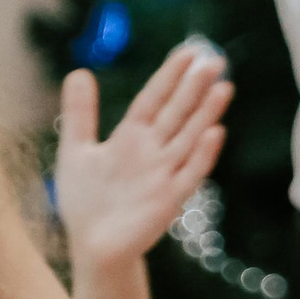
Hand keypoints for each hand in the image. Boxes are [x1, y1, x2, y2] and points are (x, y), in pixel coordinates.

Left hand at [54, 45, 230, 271]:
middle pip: (177, 113)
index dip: (170, 75)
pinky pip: (189, 174)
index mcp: (131, 136)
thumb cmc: (86, 201)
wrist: (92, 246)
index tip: (189, 52)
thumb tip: (80, 70)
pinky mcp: (169, 199)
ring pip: (189, 137)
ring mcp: (164, 174)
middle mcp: (153, 151)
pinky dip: (201, 155)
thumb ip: (80, 113)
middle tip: (215, 60)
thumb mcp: (75, 150)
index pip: (154, 98)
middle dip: (195, 87)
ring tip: (223, 87)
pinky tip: (214, 133)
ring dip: (206, 113)